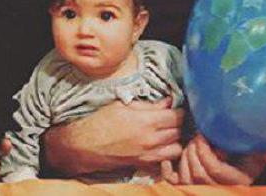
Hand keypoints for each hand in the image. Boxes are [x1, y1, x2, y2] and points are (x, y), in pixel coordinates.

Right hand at [44, 98, 183, 174]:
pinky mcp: (143, 163)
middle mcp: (150, 139)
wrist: (85, 144)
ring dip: (176, 140)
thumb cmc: (100, 121)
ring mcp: (148, 153)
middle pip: (179, 132)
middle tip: (173, 117)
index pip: (177, 116)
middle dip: (179, 123)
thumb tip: (167, 102)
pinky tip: (161, 145)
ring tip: (169, 132)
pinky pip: (165, 160)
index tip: (177, 107)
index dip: (180, 110)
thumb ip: (148, 105)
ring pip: (176, 148)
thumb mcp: (122, 105)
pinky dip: (167, 152)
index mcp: (145, 121)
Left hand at [173, 133, 265, 184]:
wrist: (231, 172)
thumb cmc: (243, 160)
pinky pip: (172, 180)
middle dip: (193, 151)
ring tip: (191, 146)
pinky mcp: (186, 189)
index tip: (205, 136)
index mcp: (236, 182)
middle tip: (197, 138)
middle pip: (196, 172)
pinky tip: (174, 158)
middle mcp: (218, 190)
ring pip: (185, 175)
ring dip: (184, 157)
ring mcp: (201, 191)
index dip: (205, 150)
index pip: (212, 168)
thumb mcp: (257, 155)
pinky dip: (170, 167)